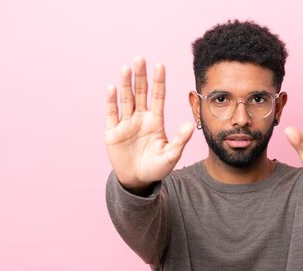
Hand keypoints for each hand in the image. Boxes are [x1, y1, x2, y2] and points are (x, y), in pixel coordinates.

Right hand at [105, 56, 193, 191]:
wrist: (138, 181)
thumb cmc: (156, 168)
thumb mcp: (171, 155)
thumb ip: (180, 140)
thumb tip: (191, 125)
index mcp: (155, 121)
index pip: (157, 96)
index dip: (158, 81)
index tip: (160, 65)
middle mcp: (140, 118)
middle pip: (141, 93)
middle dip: (140, 76)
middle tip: (140, 58)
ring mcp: (126, 124)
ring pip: (126, 99)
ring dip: (125, 84)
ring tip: (126, 68)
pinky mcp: (113, 132)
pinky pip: (112, 114)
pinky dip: (111, 101)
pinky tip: (112, 88)